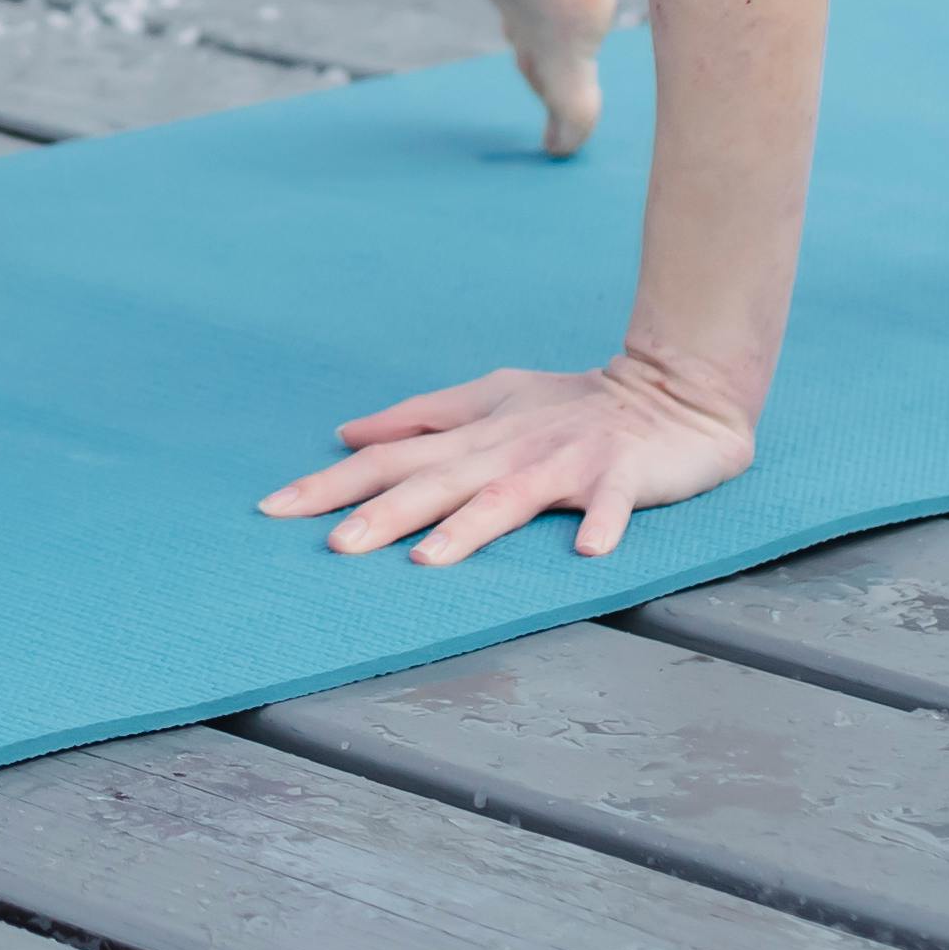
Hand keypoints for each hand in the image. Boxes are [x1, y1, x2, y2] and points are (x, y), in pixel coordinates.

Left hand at [260, 354, 754, 564]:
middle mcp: (509, 449)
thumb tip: (348, 434)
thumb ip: (421, 417)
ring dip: (469, 527)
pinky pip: (612, 504)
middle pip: (435, 483)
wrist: (673, 391)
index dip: (333, 483)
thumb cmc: (576, 403)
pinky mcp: (623, 476)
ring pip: (510, 498)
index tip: (274, 508)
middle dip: (382, 514)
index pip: (390, 459)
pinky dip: (602, 522)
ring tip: (426, 558)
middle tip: (331, 546)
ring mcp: (567, 463)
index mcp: (475, 436)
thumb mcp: (491, 398)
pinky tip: (588, 549)